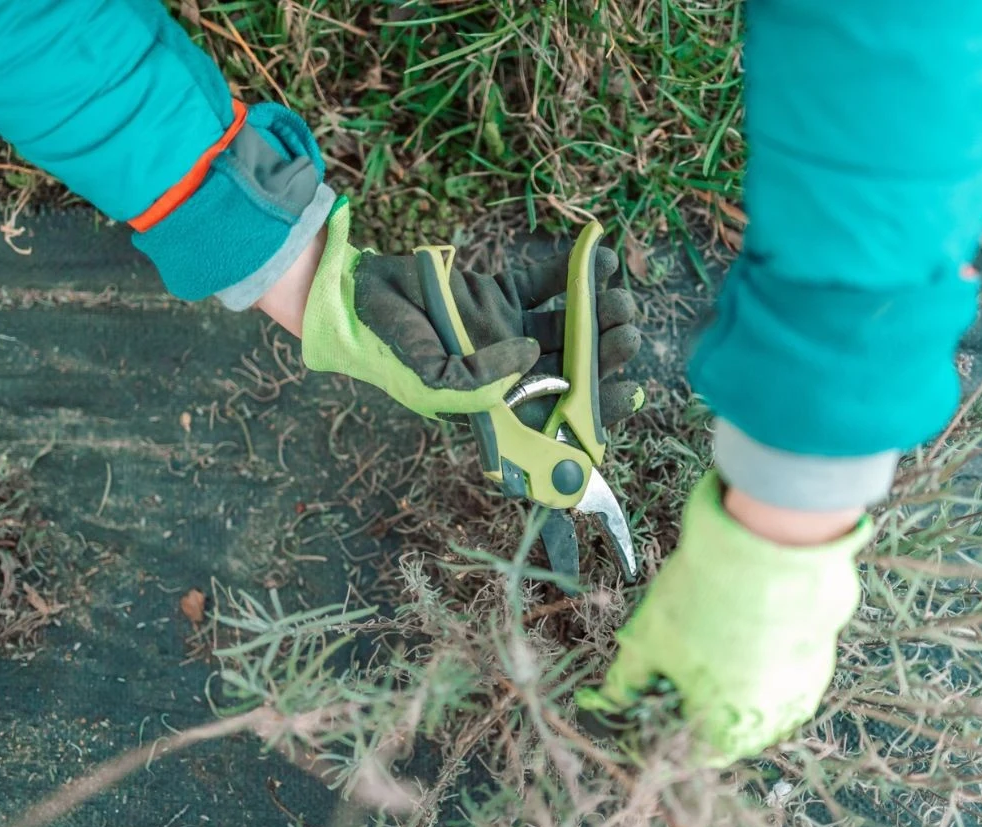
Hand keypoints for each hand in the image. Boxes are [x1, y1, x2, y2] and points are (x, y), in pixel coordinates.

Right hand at [300, 199, 641, 422]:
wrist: (352, 293)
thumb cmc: (382, 345)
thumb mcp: (422, 376)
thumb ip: (470, 381)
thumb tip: (526, 360)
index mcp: (492, 402)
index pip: (552, 413)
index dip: (595, 409)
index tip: (630, 393)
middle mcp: (505, 370)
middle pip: (569, 368)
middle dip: (604, 355)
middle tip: (628, 333)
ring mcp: (504, 329)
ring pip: (565, 327)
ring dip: (597, 313)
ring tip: (621, 298)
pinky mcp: (499, 293)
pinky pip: (542, 284)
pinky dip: (572, 272)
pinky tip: (599, 258)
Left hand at [577, 471, 869, 766]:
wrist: (769, 544)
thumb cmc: (706, 601)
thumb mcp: (648, 641)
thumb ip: (626, 682)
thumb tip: (608, 699)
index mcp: (726, 734)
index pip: (683, 754)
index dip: (653, 730)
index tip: (638, 705)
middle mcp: (772, 724)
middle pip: (719, 728)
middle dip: (686, 702)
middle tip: (661, 666)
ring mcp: (803, 691)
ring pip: (751, 699)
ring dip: (721, 681)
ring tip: (696, 638)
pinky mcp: (820, 657)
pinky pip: (778, 672)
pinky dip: (754, 659)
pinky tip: (733, 625)